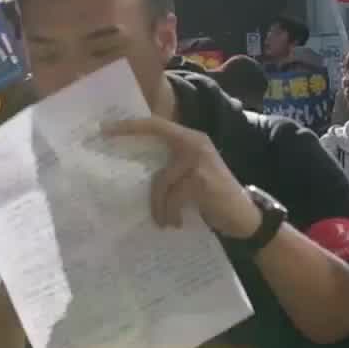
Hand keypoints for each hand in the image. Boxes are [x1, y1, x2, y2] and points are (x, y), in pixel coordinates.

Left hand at [102, 116, 258, 238]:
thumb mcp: (191, 174)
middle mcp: (195, 143)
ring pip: (161, 180)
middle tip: (104, 141)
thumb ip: (170, 165)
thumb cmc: (213, 197)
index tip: (106, 127)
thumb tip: (133, 167)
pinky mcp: (200, 181)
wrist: (244, 216)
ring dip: (158, 205)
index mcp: (191, 139)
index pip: (158, 124)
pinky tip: (176, 223)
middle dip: (129, 136)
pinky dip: (169, 213)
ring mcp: (199, 160)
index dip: (132, 124)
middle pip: (156, 136)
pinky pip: (171, 197)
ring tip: (162, 220)